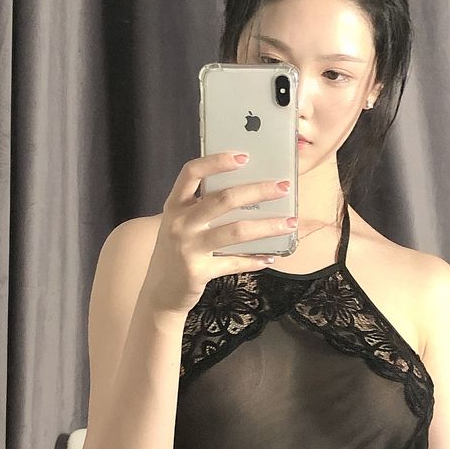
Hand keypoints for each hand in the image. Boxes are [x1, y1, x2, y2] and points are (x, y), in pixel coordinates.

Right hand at [141, 151, 294, 316]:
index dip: (217, 161)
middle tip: (283, 188)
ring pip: (237, 231)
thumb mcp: (181, 224)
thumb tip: (248, 192)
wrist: (159, 293)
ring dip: (268, 226)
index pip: (191, 173)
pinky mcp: (198, 271)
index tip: (244, 156)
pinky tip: (271, 257)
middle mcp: (179, 223)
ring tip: (290, 222)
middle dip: (258, 191)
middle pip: (224, 199)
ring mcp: (188, 248)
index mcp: (175, 205)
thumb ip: (203, 208)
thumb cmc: (176, 251)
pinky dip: (256, 259)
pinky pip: (235, 262)